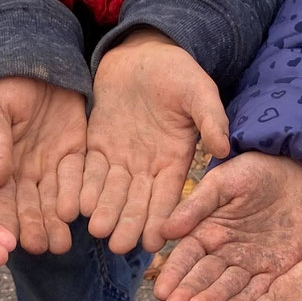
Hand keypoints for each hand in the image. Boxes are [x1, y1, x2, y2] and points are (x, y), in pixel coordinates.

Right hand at [0, 77, 86, 255]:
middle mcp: (27, 173)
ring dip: (57, 222)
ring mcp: (53, 166)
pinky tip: (80, 213)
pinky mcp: (77, 154)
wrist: (38, 62)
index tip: (11, 240)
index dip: (6, 220)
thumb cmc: (6, 86)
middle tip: (43, 248)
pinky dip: (79, 195)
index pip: (2, 200)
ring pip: (56, 199)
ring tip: (62, 244)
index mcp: (1, 166)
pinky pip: (80, 178)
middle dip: (36, 228)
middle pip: (31, 206)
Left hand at [81, 31, 229, 254]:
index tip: (157, 241)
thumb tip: (224, 148)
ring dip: (104, 211)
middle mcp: (146, 167)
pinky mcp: (96, 146)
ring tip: (97, 231)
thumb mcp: (199, 91)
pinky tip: (77, 205)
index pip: (167, 197)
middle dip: (128, 223)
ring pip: (111, 192)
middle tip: (119, 246)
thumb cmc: (177, 72)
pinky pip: (88, 171)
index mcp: (173, 161)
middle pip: (136, 202)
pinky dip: (83, 188)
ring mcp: (120, 158)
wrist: (143, 53)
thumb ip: (211, 119)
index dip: (162, 218)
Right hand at [155, 152, 301, 300]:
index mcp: (205, 233)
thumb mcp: (223, 182)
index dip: (173, 274)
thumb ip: (196, 206)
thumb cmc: (256, 171)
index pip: (185, 258)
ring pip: (227, 286)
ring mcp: (248, 265)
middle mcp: (223, 254)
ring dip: (212, 298)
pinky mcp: (274, 271)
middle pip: (203, 276)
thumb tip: (165, 231)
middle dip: (188, 292)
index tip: (160, 291)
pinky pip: (258, 289)